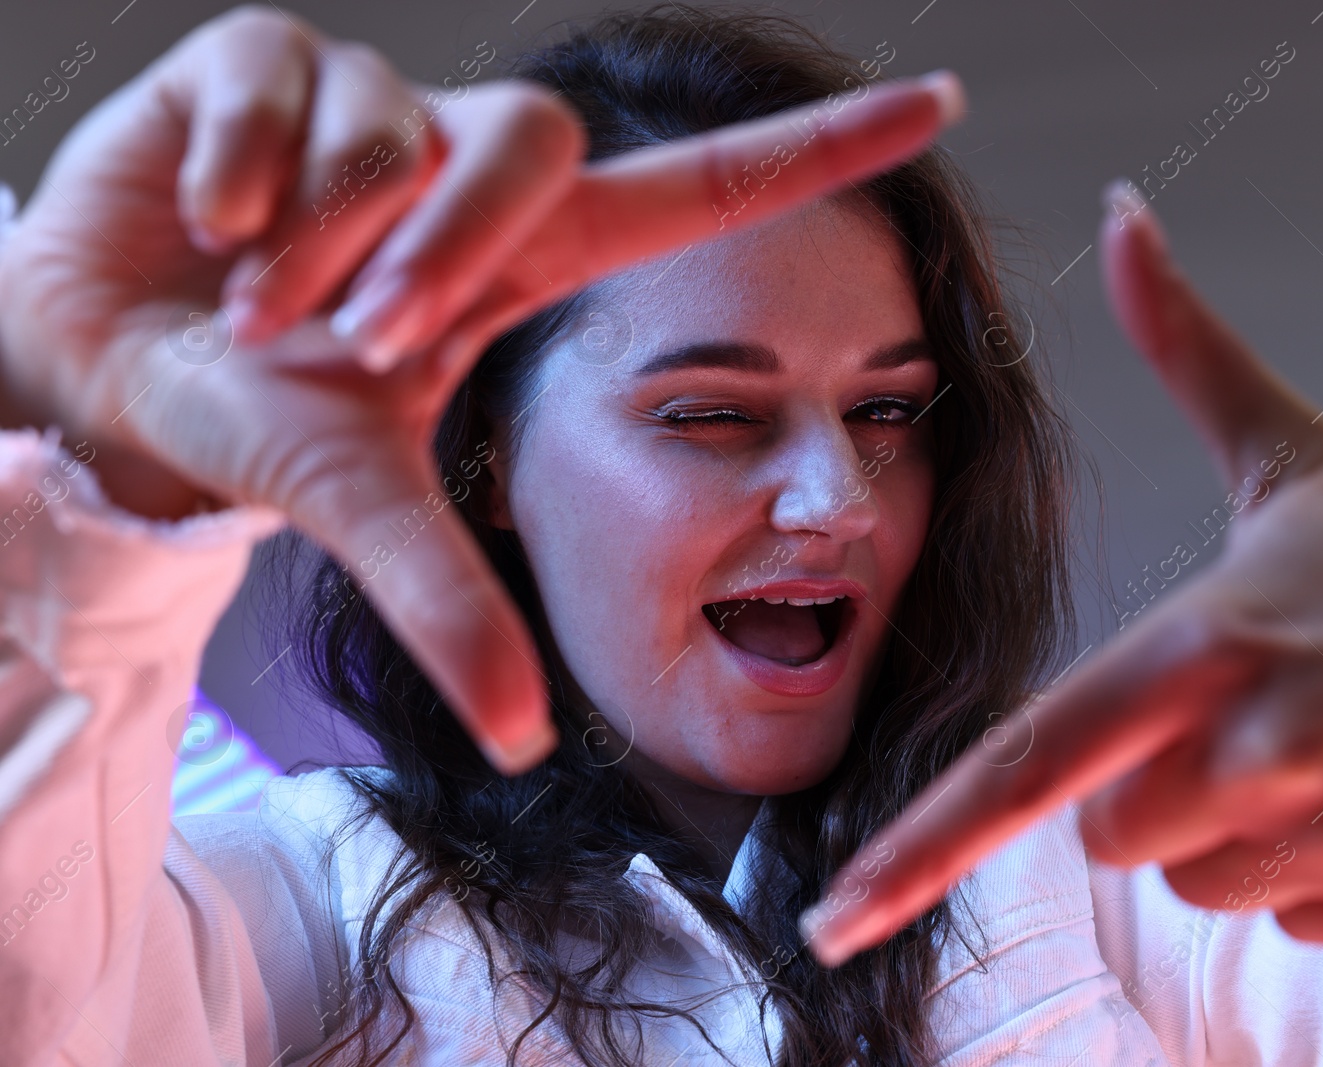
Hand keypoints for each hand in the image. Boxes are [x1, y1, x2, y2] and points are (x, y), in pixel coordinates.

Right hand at [0, 5, 963, 774]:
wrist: (104, 367)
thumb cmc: (253, 420)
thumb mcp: (360, 507)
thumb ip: (450, 607)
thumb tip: (522, 742)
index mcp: (529, 259)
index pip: (704, 185)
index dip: (822, 150)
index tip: (942, 104)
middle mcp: (470, 165)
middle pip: (530, 145)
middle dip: (438, 251)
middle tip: (354, 336)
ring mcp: (379, 100)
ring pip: (393, 130)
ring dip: (314, 241)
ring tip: (257, 295)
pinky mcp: (270, 55)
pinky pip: (280, 79)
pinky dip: (233, 168)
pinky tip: (207, 218)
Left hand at [801, 183, 1322, 964]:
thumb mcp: (1289, 450)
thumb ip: (1183, 345)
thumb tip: (1123, 218)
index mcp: (1205, 643)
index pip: (1029, 763)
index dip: (918, 847)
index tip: (836, 913)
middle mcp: (1262, 750)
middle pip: (1110, 835)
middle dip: (1150, 785)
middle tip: (1247, 710)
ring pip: (1196, 882)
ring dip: (1232, 832)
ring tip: (1321, 744)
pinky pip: (1289, 921)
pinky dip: (1313, 873)